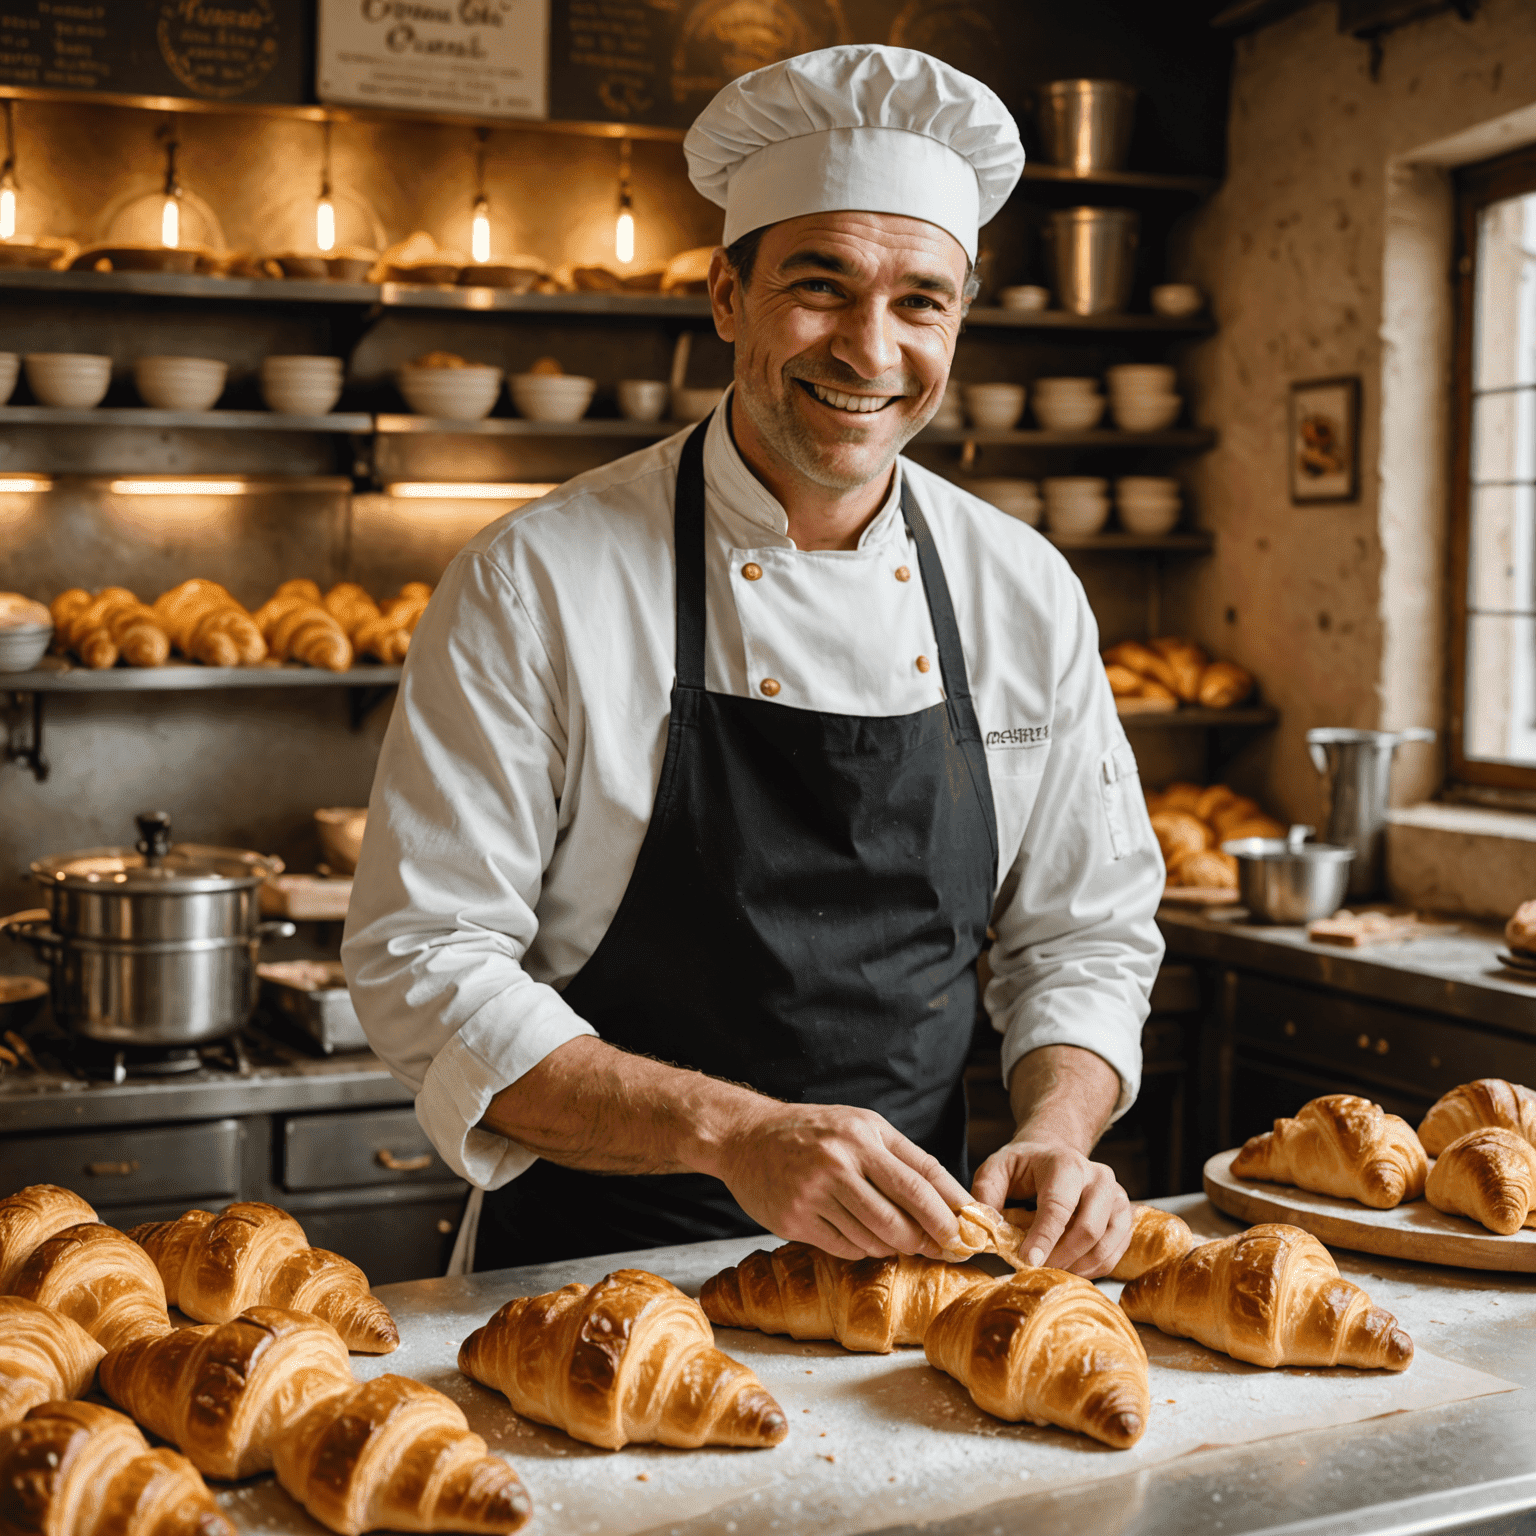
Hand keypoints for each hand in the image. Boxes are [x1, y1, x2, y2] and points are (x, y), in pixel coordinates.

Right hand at [705, 1101, 969, 1261]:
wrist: (746, 1137)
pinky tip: (864, 1238)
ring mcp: (814, 1193)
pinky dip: (863, 1249)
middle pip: (901, 1217)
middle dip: (929, 1239)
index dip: (949, 1211)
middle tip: (942, 1249)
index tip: (968, 1231)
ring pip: (874, 1239)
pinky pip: (845, 1248)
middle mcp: (839, 1162)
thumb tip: (948, 1201)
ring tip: (901, 1241)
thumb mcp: (861, 1126)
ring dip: (895, 1246)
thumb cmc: (814, 1132)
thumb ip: (902, 1159)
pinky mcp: (794, 1220)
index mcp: (862, 1135)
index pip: (920, 1180)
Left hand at [971, 1137, 1131, 1277]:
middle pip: (1088, 1229)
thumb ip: (986, 1192)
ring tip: (1050, 1271)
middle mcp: (1099, 1177)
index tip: (1027, 1261)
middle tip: (1036, 1270)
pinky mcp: (1125, 1217)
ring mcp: (1117, 1197)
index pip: (1059, 1206)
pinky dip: (1092, 1269)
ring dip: (1076, 1266)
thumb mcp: (997, 1167)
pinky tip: (1069, 1268)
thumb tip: (984, 1227)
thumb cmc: (1024, 1165)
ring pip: (1105, 1245)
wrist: (1055, 1156)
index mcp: (1066, 1163)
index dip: (1044, 1237)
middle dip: (1060, 1257)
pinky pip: (1114, 1253)